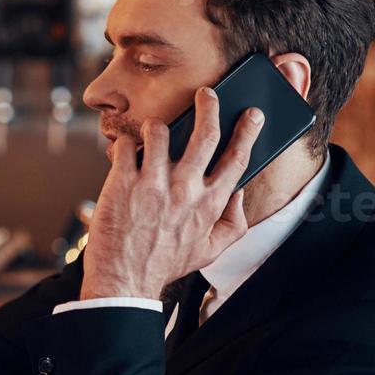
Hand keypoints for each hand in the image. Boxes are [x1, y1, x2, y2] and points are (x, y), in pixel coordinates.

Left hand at [80, 87, 263, 299]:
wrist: (123, 280)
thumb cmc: (165, 264)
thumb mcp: (210, 250)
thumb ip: (233, 223)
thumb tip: (239, 194)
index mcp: (210, 204)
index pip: (237, 158)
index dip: (248, 131)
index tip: (252, 114)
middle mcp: (185, 189)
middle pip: (205, 133)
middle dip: (209, 106)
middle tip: (206, 93)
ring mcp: (153, 183)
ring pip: (159, 131)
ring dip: (155, 127)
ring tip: (151, 135)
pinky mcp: (123, 182)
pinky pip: (125, 145)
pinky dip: (124, 144)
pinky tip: (123, 154)